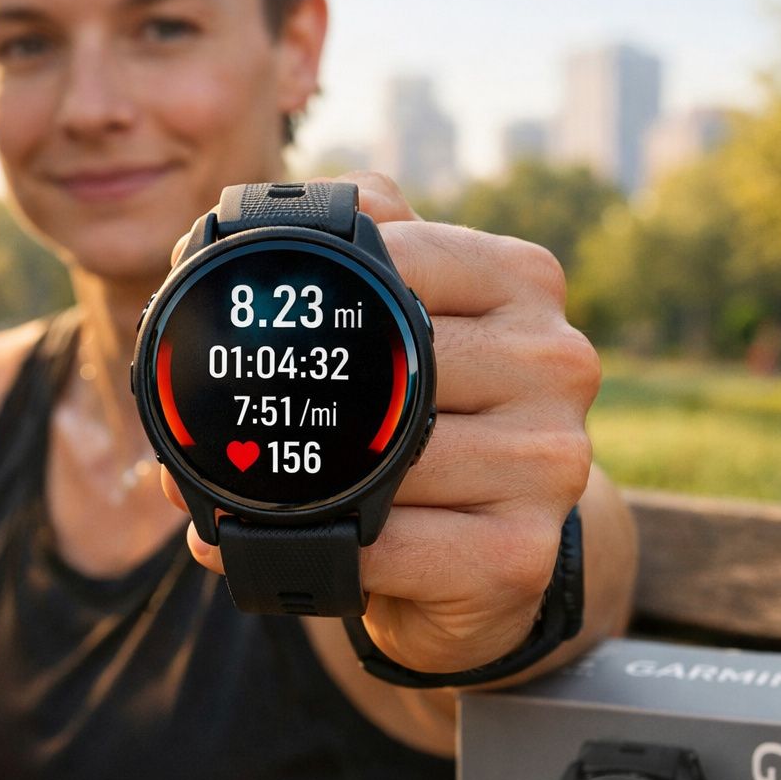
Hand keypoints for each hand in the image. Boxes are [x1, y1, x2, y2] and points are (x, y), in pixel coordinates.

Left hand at [163, 172, 598, 672]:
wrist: (493, 549)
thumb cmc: (429, 415)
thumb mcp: (401, 314)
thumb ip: (350, 245)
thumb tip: (233, 227)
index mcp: (522, 283)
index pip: (403, 254)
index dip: (317, 289)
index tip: (258, 321)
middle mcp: (555, 362)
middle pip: (393, 366)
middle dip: (299, 402)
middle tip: (225, 427)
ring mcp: (549, 461)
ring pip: (388, 462)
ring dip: (303, 489)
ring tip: (247, 494)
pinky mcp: (521, 553)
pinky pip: (393, 548)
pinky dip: (330, 552)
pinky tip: (305, 548)